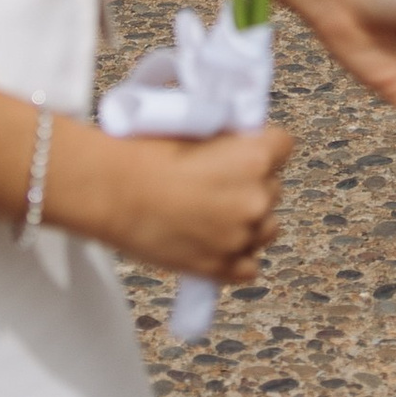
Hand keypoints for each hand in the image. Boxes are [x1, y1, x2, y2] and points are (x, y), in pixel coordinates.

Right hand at [67, 122, 292, 280]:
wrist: (111, 191)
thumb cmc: (145, 152)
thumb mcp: (197, 128)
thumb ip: (230, 140)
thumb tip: (240, 144)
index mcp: (255, 156)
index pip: (285, 145)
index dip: (264, 146)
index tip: (244, 150)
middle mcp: (256, 198)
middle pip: (274, 188)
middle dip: (252, 184)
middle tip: (217, 183)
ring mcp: (240, 237)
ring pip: (267, 228)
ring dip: (249, 222)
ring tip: (214, 215)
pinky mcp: (221, 268)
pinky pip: (248, 268)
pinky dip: (235, 258)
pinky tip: (213, 245)